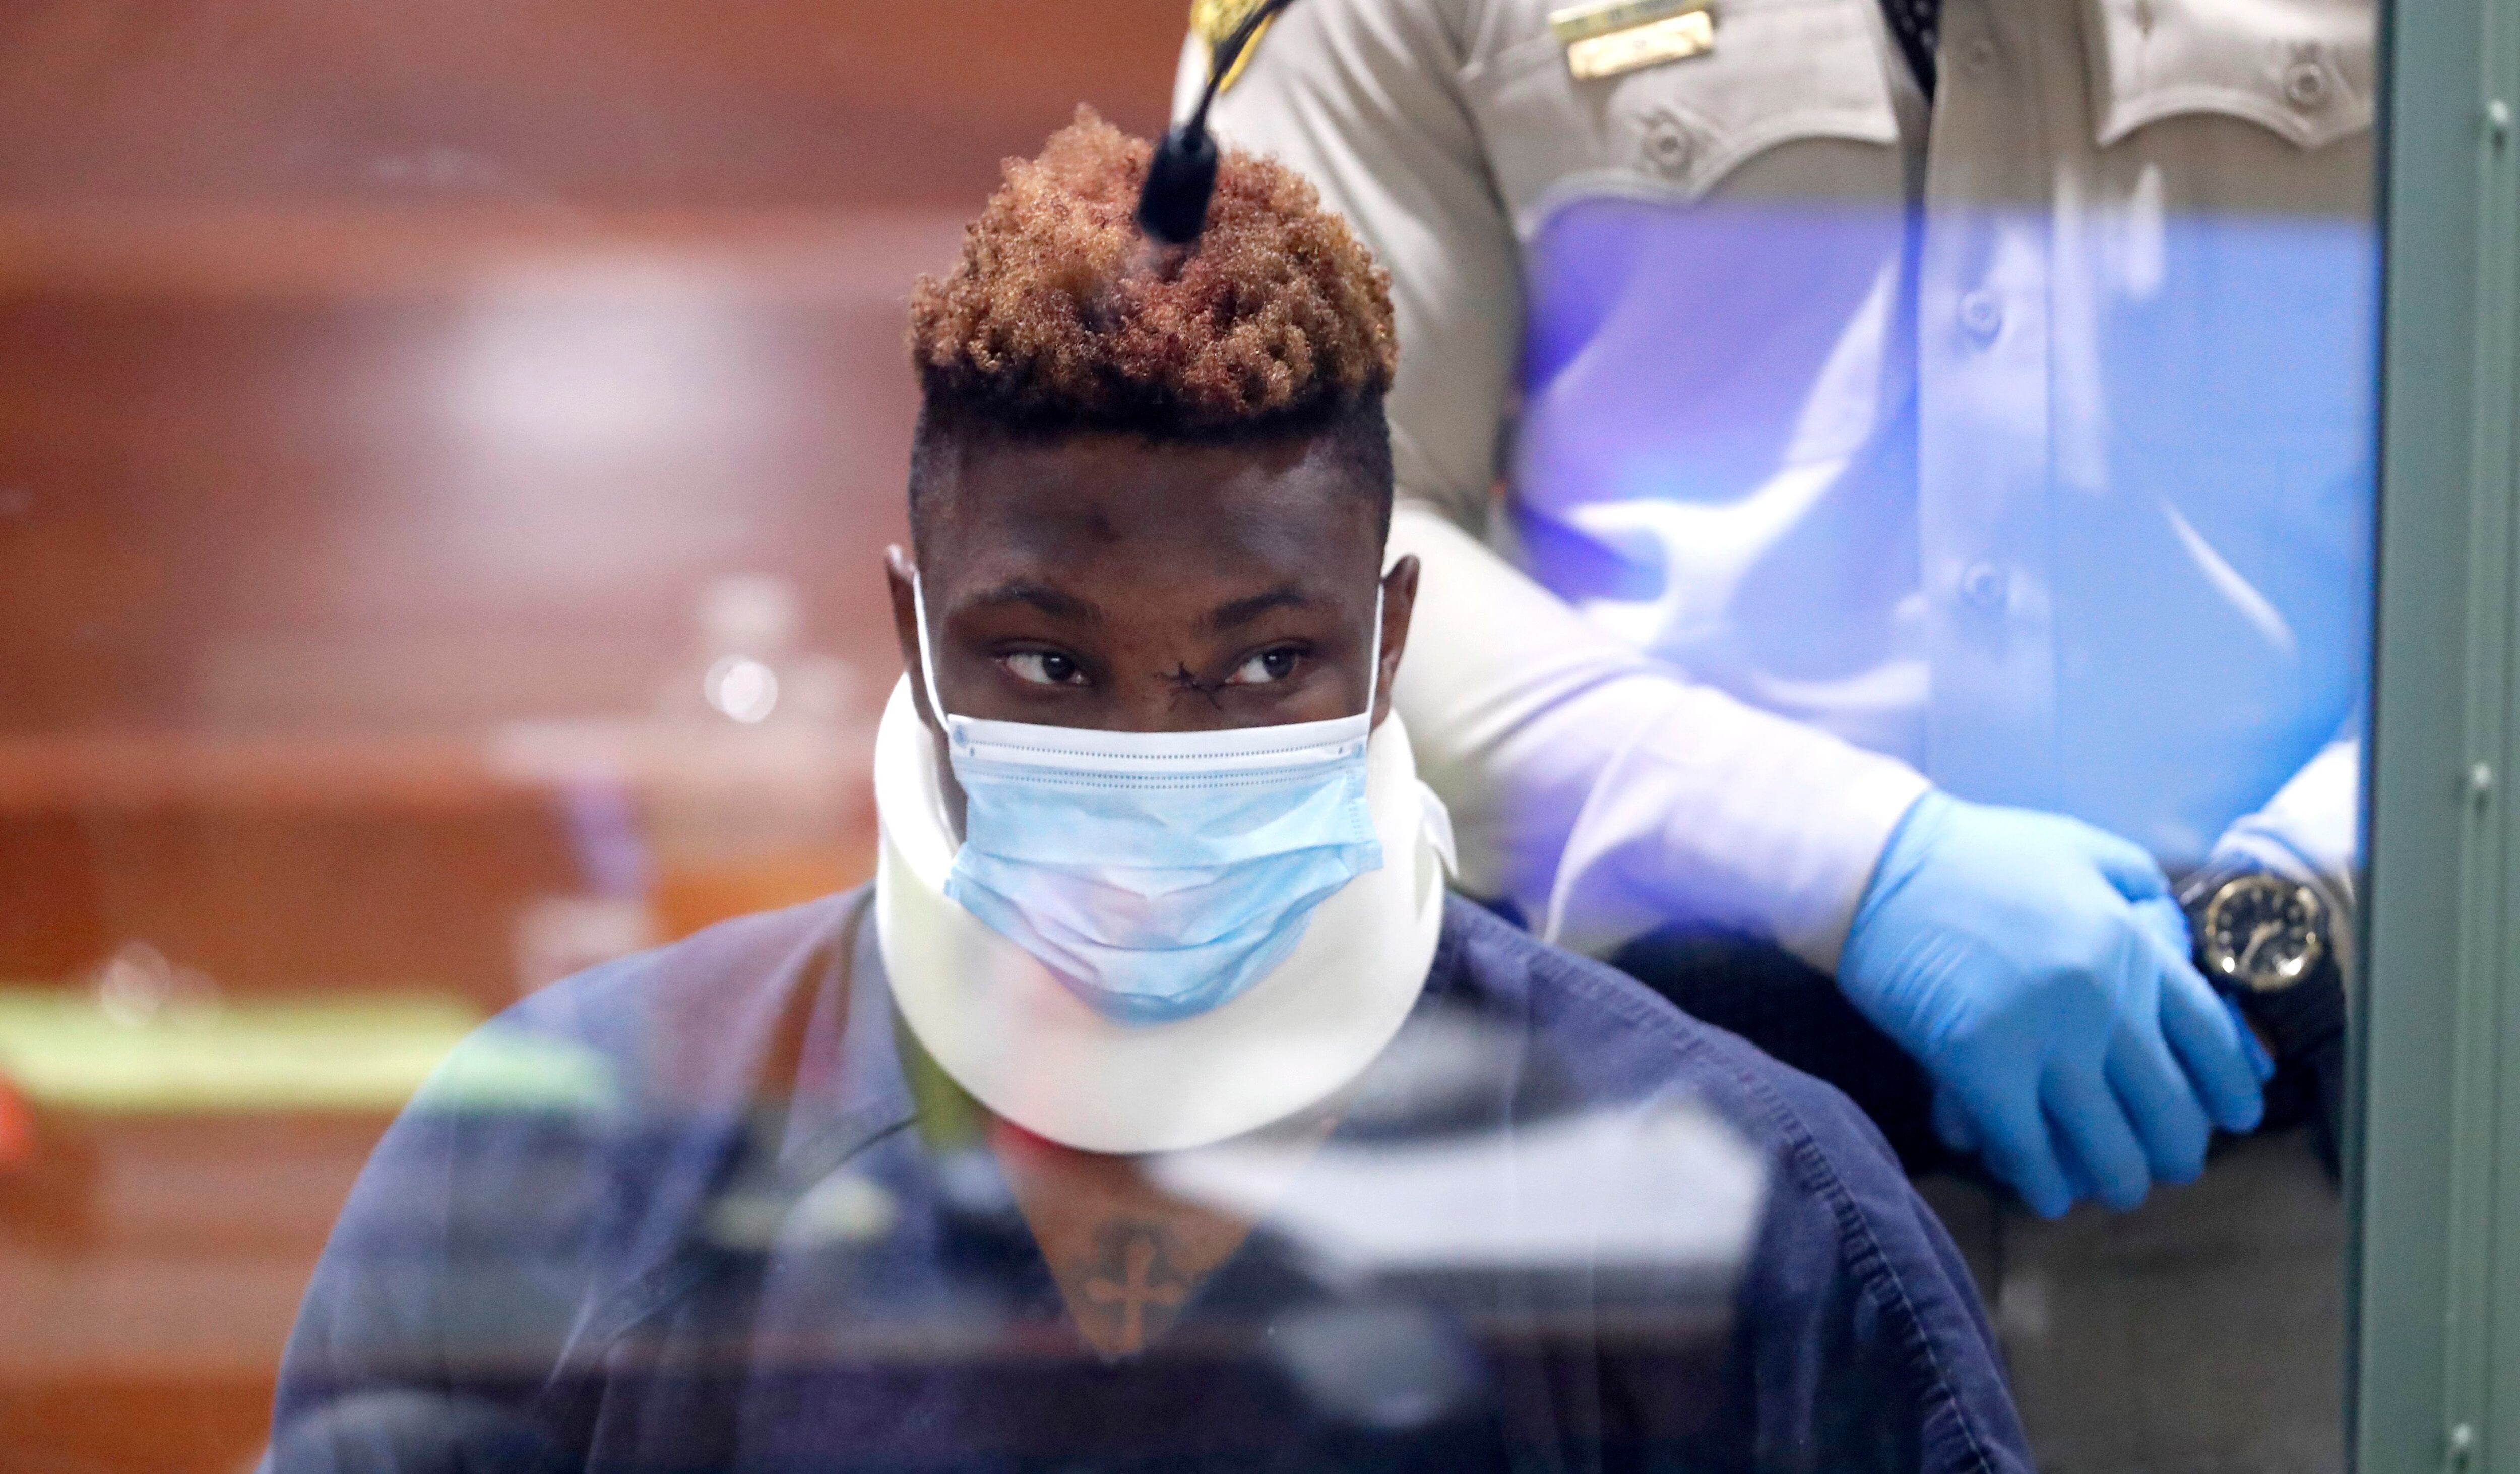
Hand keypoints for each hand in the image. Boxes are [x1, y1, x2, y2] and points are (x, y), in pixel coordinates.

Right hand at [1838, 794, 2269, 1217]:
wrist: (1879, 866)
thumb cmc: (1977, 853)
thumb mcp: (2081, 847)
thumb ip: (2139, 890)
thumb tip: (2176, 943)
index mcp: (2134, 947)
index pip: (2212, 1040)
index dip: (2231, 1089)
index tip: (2237, 1117)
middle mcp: (2105, 1002)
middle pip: (2170, 1111)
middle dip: (2177, 1152)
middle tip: (2167, 1164)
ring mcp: (2044, 1040)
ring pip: (2107, 1148)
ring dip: (2117, 1179)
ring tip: (2111, 1187)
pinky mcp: (1980, 1068)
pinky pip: (2028, 1152)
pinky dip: (2044, 1184)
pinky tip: (2048, 1194)